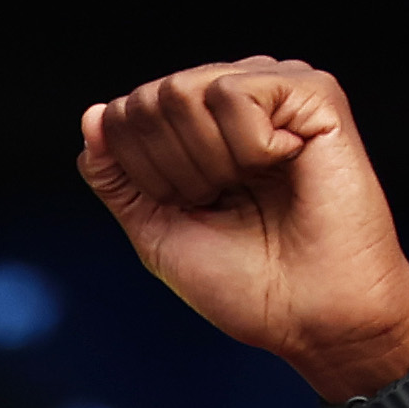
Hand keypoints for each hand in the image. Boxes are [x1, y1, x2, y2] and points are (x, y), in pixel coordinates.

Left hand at [78, 58, 408, 400]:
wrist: (314, 317)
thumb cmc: (249, 284)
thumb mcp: (157, 231)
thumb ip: (117, 177)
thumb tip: (93, 114)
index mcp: (200, 129)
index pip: (122, 115)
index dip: (142, 175)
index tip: (192, 212)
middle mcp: (236, 100)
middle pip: (150, 99)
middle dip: (171, 170)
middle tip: (225, 204)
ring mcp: (275, 92)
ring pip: (184, 90)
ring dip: (207, 162)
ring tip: (254, 189)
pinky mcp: (314, 94)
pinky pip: (234, 92)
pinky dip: (246, 147)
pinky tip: (285, 165)